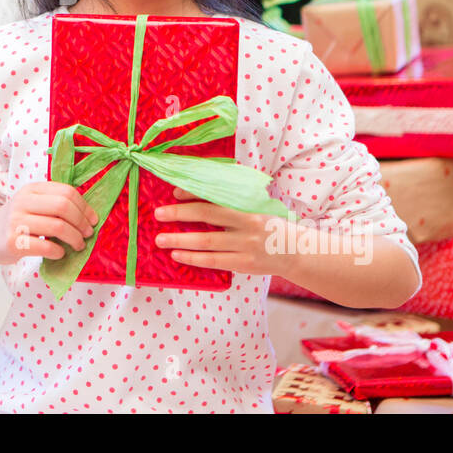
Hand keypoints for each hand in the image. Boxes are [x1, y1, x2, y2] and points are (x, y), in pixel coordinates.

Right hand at [0, 180, 98, 266]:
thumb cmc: (16, 222)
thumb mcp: (31, 205)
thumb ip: (53, 204)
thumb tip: (88, 215)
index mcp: (32, 189)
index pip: (66, 192)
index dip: (84, 207)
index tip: (93, 220)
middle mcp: (23, 202)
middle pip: (64, 207)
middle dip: (81, 222)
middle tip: (88, 234)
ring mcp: (16, 222)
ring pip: (58, 227)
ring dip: (74, 238)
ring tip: (78, 245)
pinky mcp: (13, 242)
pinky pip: (46, 246)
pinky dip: (59, 251)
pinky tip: (60, 253)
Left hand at [153, 186, 290, 275]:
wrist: (294, 250)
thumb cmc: (269, 223)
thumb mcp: (256, 204)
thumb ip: (234, 196)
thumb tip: (199, 188)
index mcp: (249, 203)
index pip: (216, 194)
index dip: (193, 192)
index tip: (174, 192)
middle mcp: (247, 223)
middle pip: (207, 215)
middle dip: (180, 214)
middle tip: (158, 214)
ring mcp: (246, 244)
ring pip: (207, 241)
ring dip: (180, 240)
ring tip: (160, 239)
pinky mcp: (244, 263)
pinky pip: (214, 261)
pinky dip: (193, 258)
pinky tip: (177, 256)